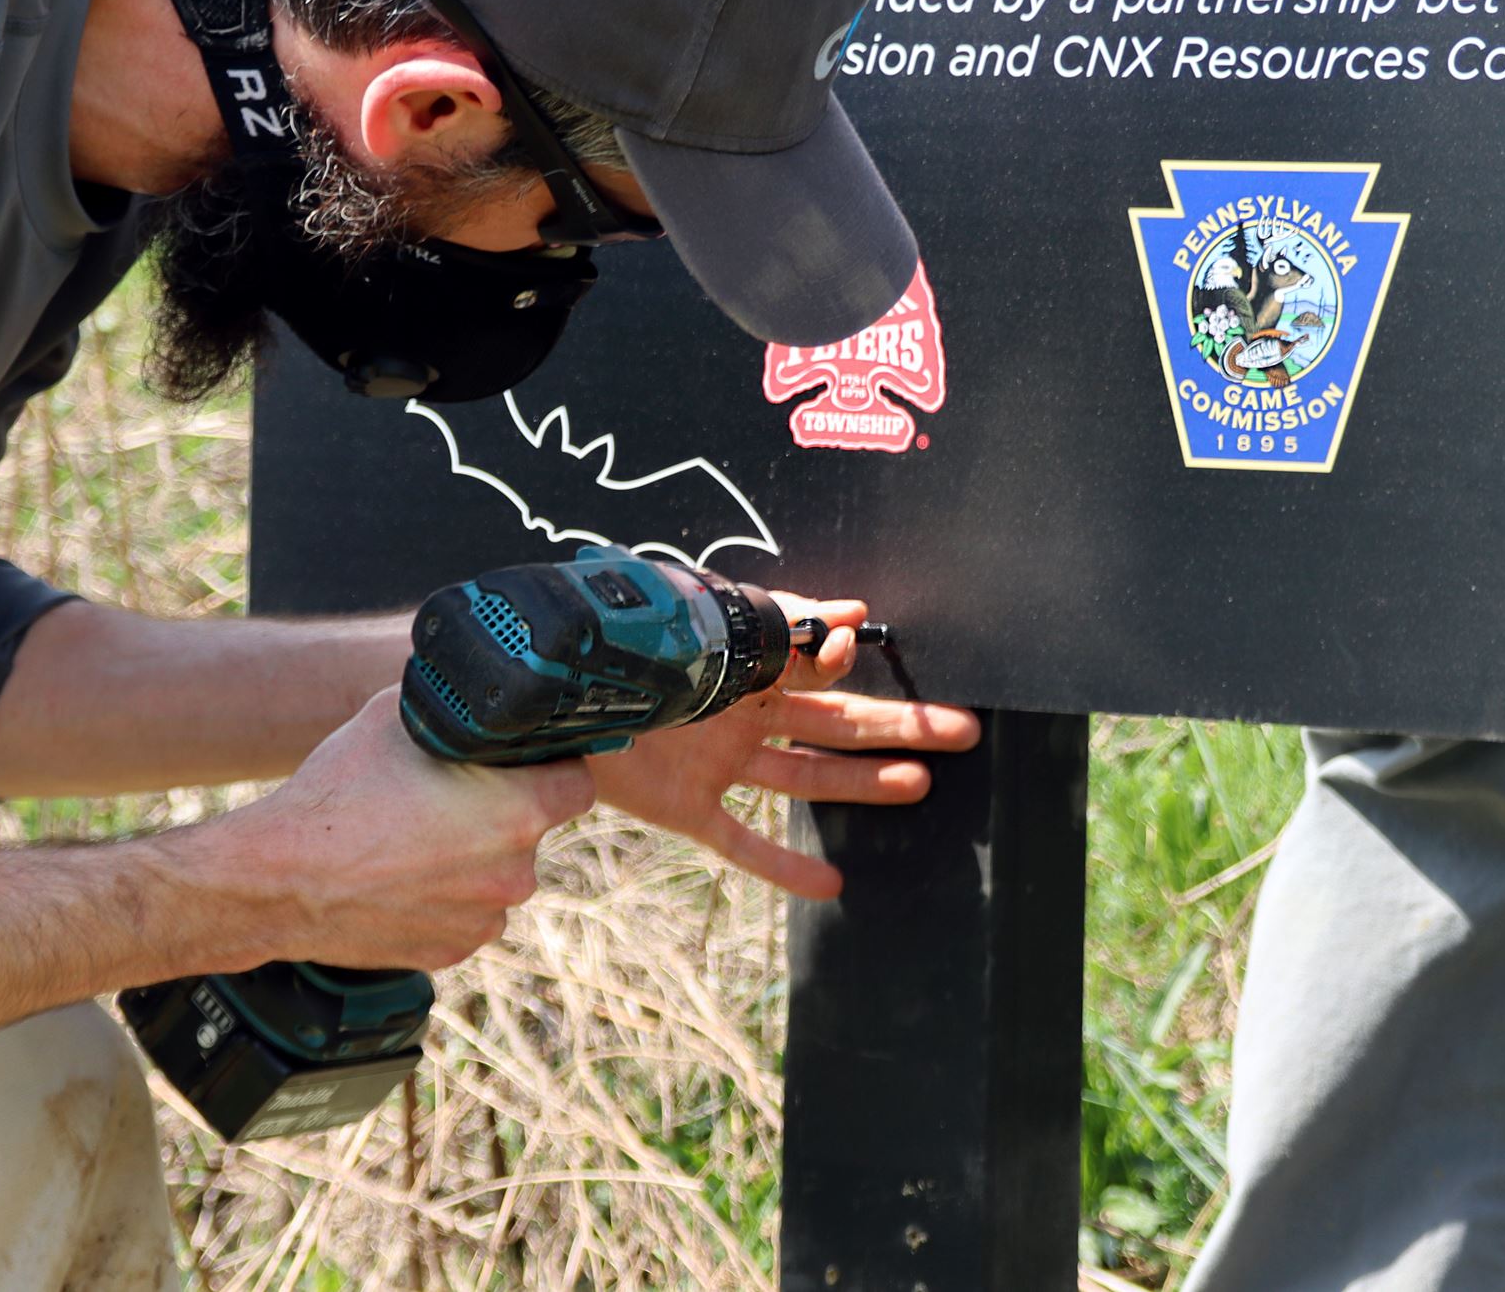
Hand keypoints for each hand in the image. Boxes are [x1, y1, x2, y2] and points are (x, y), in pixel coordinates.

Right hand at [213, 688, 592, 971]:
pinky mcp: (450, 952)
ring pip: (495, 876)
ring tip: (410, 838)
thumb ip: (453, 710)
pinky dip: (442, 896)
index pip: (577, 782)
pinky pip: (463, 913)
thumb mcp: (396, 717)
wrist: (276, 879)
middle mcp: (513, 874)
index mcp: (517, 814)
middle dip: (499, 811)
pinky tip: (397, 876)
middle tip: (445, 795)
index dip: (553, 764)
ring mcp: (482, 921)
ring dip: (471, 858)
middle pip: (530, 830)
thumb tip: (470, 696)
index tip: (524, 760)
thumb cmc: (336, 794)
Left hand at [586, 595, 977, 898]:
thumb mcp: (695, 630)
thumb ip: (770, 630)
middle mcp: (740, 713)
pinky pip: (743, 842)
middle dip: (899, 724)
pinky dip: (784, 864)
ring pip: (807, 775)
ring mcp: (718, 762)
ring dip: (865, 781)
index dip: (842, 650)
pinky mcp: (686, 807)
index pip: (814, 660)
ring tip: (921, 785)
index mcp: (741, 664)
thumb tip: (844, 617)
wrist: (541, 702)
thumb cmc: (615, 654)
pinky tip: (831, 887)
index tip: (865, 636)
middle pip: (835, 720)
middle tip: (963, 729)